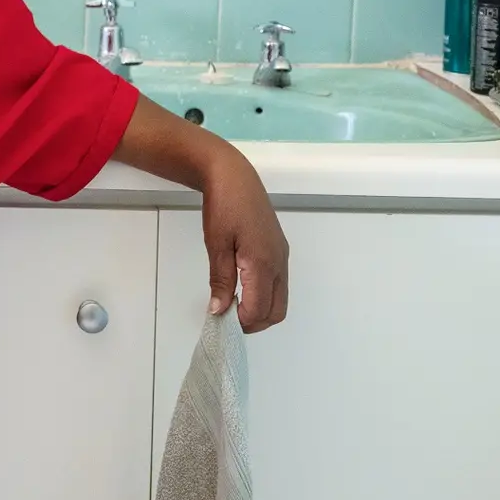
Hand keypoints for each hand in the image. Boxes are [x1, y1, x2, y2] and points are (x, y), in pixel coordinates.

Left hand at [200, 139, 288, 332]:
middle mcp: (279, 262)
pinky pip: (278, 284)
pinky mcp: (279, 249)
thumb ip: (221, 281)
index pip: (259, 310)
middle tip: (228, 319)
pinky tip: (243, 288)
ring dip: (261, 310)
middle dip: (255, 323)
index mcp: (263, 262)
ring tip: (234, 306)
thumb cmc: (223, 207)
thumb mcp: (216, 245)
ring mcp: (282, 256)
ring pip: (280, 299)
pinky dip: (265, 295)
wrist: (234, 176)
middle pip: (277, 311)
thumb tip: (219, 311)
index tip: (220, 322)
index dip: (241, 323)